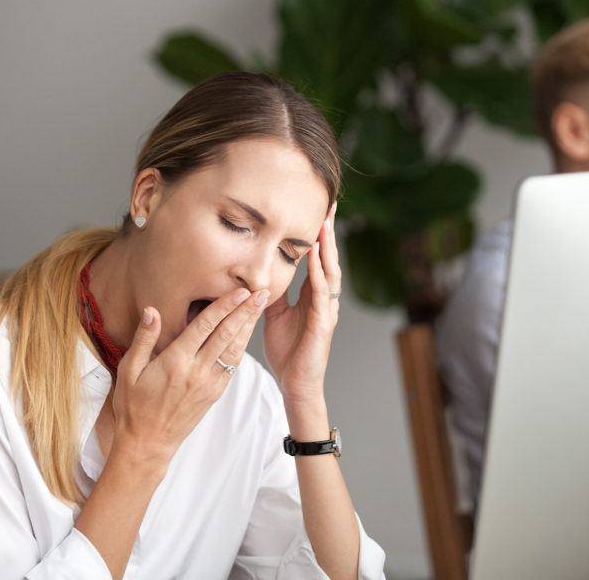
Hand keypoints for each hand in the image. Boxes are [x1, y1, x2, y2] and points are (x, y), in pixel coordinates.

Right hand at [110, 287, 268, 465]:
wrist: (148, 443)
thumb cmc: (134, 406)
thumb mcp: (128, 370)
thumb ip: (144, 339)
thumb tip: (152, 311)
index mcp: (176, 361)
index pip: (205, 326)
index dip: (224, 306)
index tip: (239, 290)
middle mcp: (196, 371)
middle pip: (227, 334)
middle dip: (245, 311)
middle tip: (262, 292)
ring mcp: (208, 384)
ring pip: (234, 349)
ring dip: (249, 326)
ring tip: (260, 307)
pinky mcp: (214, 394)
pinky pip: (232, 366)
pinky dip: (242, 347)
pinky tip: (247, 334)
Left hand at [263, 204, 340, 405]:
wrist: (295, 384)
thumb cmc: (287, 351)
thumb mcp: (273, 314)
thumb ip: (270, 291)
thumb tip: (257, 271)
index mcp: (312, 295)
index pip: (317, 258)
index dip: (318, 234)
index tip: (318, 209)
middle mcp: (324, 299)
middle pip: (329, 258)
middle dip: (328, 231)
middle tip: (330, 204)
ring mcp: (326, 310)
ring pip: (330, 272)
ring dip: (327, 248)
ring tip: (325, 223)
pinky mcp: (323, 324)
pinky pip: (322, 295)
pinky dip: (320, 275)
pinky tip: (317, 259)